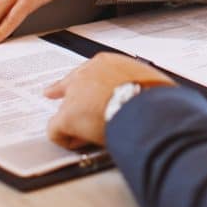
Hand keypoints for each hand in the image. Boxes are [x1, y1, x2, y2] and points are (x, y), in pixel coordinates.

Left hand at [44, 53, 174, 147]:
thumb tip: (151, 94)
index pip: (87, 70)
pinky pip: (56, 131)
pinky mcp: (67, 116)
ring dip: (76, 123)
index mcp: (106, 63)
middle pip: (69, 86)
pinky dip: (66, 139)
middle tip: (50, 93)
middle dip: (64, 93)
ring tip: (92, 135)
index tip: (73, 83)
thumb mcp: (149, 80)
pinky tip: (79, 144)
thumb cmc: (155, 97)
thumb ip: (139, 83)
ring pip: (66, 111)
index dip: (81, 80)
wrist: (148, 109)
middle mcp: (86, 75)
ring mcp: (74, 95)